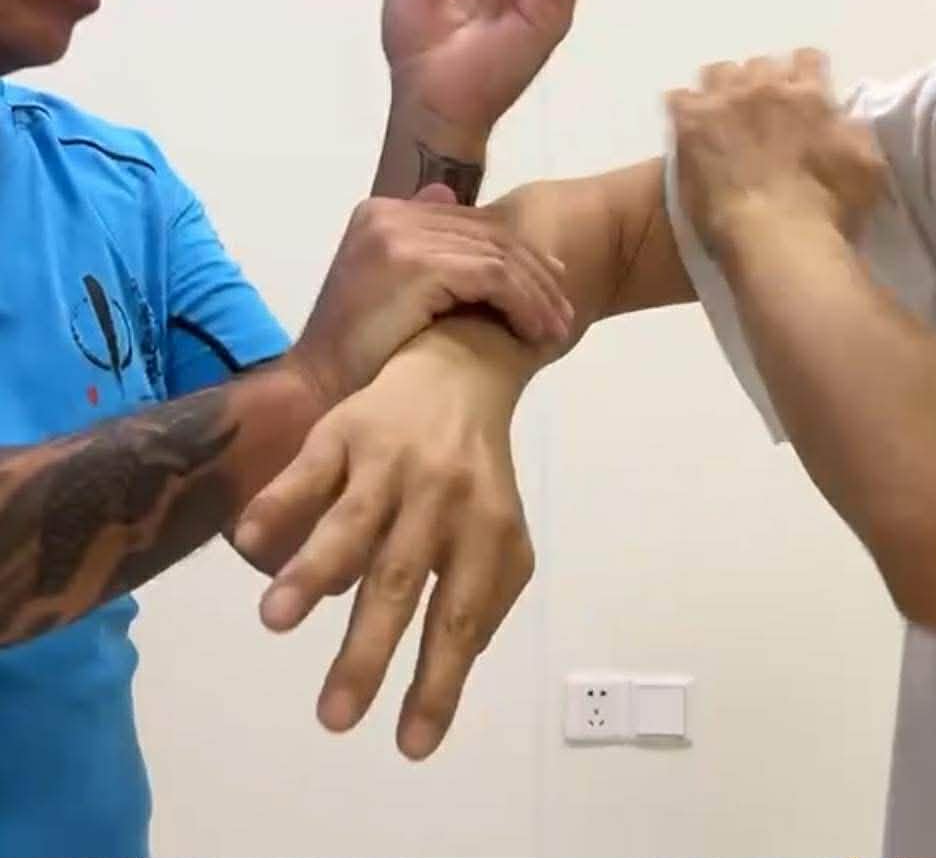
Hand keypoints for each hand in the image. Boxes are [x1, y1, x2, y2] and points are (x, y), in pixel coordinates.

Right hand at [233, 324, 530, 758]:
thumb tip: (452, 664)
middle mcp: (440, 496)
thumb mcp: (502, 533)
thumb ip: (484, 596)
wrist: (458, 374)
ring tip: (276, 623)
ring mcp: (391, 461)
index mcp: (486, 528)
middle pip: (402, 579)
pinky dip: (278, 504)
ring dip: (313, 572)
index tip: (409, 745)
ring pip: (352, 521)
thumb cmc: (473, 477)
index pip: (461, 616)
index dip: (438, 681)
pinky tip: (250, 541)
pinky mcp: (346, 431)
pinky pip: (309, 470)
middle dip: (367, 651)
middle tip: (334, 717)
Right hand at [290, 187, 571, 407]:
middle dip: (536, 274)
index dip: (518, 254)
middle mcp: (388, 214)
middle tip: (565, 311)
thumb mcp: (391, 292)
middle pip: (489, 234)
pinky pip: (493, 277)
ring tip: (557, 328)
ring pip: (498, 256)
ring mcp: (399, 235)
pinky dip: (522, 304)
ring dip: (536, 295)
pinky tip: (537, 332)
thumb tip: (447, 197)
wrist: (317, 392)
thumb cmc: (358, 354)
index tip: (553, 286)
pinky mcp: (414, 264)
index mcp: (381, 214)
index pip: (471, 223)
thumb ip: (422, 249)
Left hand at [667, 50, 887, 252]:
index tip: (801, 92)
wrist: (777, 236)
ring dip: (721, 89)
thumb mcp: (867, 167)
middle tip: (759, 114)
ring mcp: (724, 102)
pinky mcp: (690, 124)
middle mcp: (766, 87)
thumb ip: (855, 132)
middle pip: (760, 65)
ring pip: (718, 72)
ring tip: (720, 116)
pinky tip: (687, 127)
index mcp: (809, 94)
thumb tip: (842, 119)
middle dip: (761, 84)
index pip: (807, 59)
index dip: (804, 74)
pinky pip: (678, 98)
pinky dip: (684, 108)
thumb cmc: (829, 211)